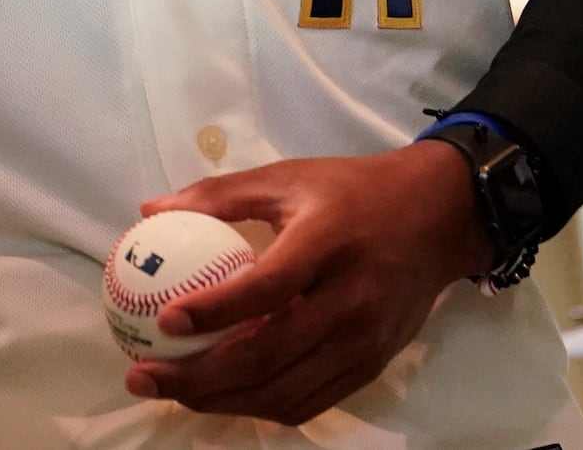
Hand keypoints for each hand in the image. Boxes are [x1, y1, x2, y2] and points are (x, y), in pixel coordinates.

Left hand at [124, 142, 493, 424]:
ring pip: (286, 391)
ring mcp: (365, 341)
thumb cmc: (352, 192)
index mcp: (327, 244)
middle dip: (199, 378)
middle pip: (269, 355)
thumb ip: (219, 194)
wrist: (438, 218)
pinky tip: (223, 395)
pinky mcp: (373, 365)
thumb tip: (149, 208)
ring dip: (223, 401)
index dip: (213, 311)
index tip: (164, 321)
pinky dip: (262, 405)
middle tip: (145, 377)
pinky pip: (311, 400)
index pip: (266, 288)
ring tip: (171, 393)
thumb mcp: (286, 177)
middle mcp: (350, 300)